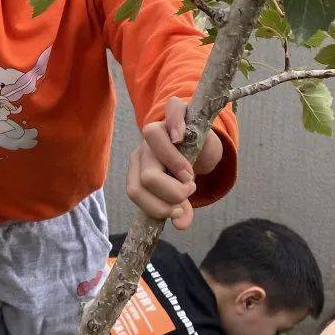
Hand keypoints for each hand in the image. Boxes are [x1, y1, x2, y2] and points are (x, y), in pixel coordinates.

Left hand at [126, 96, 222, 231]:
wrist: (199, 144)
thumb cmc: (185, 171)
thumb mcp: (181, 193)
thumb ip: (180, 209)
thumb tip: (181, 224)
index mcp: (140, 169)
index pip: (135, 191)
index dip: (157, 207)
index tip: (177, 211)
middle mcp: (144, 149)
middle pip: (147, 176)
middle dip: (172, 193)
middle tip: (188, 192)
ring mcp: (159, 128)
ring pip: (154, 141)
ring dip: (178, 166)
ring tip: (192, 176)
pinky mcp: (177, 110)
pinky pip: (172, 110)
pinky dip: (176, 124)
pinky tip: (183, 138)